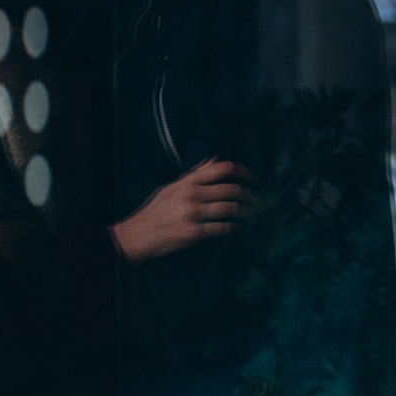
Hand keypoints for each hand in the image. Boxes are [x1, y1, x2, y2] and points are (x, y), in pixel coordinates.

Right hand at [113, 159, 253, 262]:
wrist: (136, 236)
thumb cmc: (154, 212)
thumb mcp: (171, 188)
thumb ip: (194, 174)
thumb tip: (214, 159)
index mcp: (187, 182)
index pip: (221, 169)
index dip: (242, 171)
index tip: (253, 178)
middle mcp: (191, 195)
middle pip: (231, 190)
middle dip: (250, 196)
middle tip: (259, 201)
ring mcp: (193, 214)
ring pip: (230, 208)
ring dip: (246, 212)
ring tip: (252, 214)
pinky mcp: (193, 232)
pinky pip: (221, 228)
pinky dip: (233, 227)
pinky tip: (237, 227)